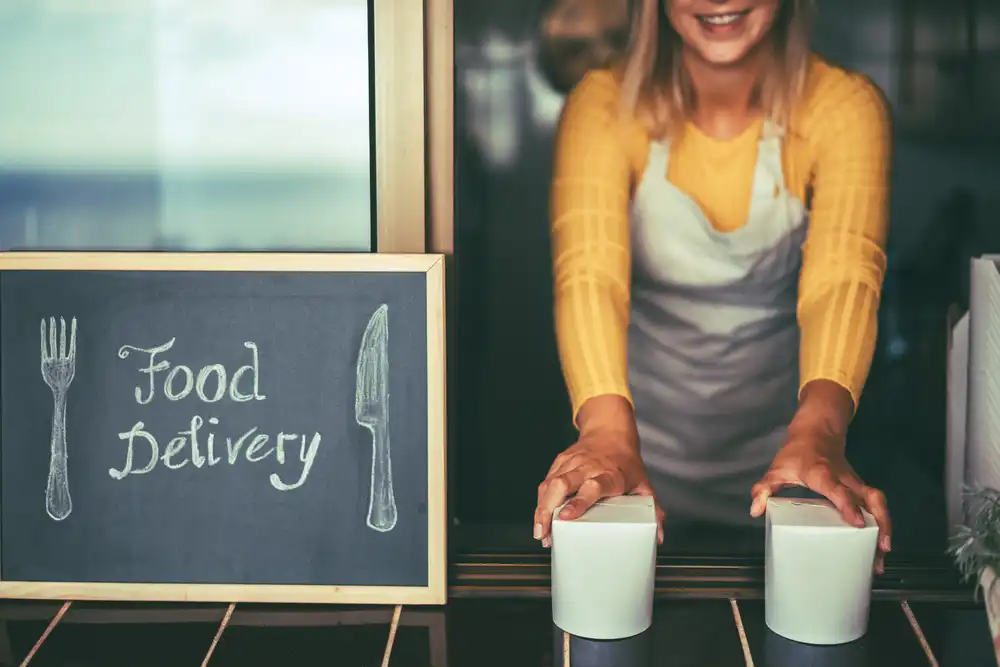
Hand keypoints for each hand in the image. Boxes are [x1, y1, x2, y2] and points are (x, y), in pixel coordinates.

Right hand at [534, 430, 664, 547]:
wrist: (610, 432)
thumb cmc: (626, 462)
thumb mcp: (643, 483)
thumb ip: (652, 509)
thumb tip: (658, 535)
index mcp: (610, 474)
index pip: (592, 487)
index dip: (578, 502)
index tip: (567, 517)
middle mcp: (587, 466)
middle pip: (562, 485)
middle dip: (548, 509)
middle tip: (544, 532)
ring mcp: (571, 463)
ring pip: (550, 484)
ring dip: (541, 508)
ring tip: (540, 531)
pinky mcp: (560, 462)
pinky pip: (546, 482)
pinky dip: (541, 501)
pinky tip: (541, 517)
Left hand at [750, 425, 891, 573]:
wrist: (817, 431)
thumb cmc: (796, 453)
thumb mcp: (777, 468)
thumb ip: (764, 488)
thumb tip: (755, 511)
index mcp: (822, 473)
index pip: (838, 489)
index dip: (848, 504)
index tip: (858, 523)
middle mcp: (845, 479)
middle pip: (870, 498)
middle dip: (879, 524)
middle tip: (880, 550)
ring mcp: (856, 483)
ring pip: (878, 503)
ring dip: (885, 527)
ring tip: (882, 555)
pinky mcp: (861, 488)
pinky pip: (876, 505)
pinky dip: (882, 524)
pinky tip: (878, 546)